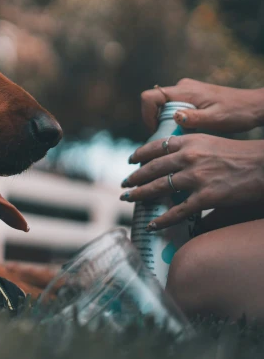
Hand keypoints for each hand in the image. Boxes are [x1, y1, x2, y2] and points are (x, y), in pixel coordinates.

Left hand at [122, 134, 263, 229]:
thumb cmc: (241, 154)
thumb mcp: (210, 142)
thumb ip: (189, 147)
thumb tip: (172, 159)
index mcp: (189, 141)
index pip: (155, 147)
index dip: (139, 155)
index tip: (130, 161)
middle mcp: (188, 157)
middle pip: (152, 168)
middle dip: (135, 177)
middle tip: (124, 184)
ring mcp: (196, 178)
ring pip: (159, 187)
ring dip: (140, 194)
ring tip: (129, 199)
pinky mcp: (206, 197)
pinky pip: (178, 211)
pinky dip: (163, 219)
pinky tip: (153, 224)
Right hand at [140, 79, 263, 132]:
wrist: (255, 106)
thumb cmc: (238, 113)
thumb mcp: (217, 119)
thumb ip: (194, 118)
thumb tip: (173, 117)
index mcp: (185, 90)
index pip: (150, 97)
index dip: (146, 114)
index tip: (155, 130)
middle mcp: (182, 87)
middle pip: (155, 103)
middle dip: (156, 121)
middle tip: (170, 136)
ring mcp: (186, 90)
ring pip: (164, 106)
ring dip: (166, 121)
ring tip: (182, 134)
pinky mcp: (191, 96)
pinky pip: (173, 107)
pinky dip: (174, 119)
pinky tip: (189, 129)